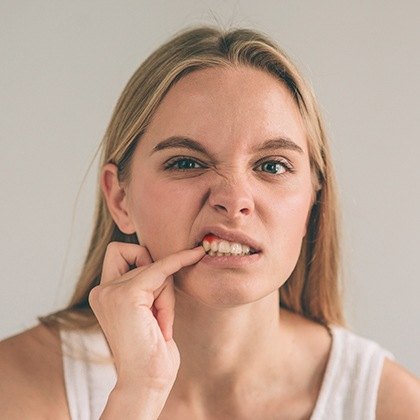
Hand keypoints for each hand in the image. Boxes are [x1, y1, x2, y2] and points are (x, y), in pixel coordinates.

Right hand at [89, 242, 204, 390]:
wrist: (146, 382)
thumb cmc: (151, 351)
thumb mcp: (145, 311)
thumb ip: (144, 285)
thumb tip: (164, 260)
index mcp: (103, 294)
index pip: (119, 253)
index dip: (141, 254)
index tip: (167, 256)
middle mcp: (102, 291)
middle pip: (142, 260)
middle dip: (160, 283)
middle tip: (159, 315)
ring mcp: (111, 292)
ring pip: (155, 269)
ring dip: (166, 296)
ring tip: (160, 325)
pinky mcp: (127, 295)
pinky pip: (162, 268)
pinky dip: (179, 261)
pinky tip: (195, 255)